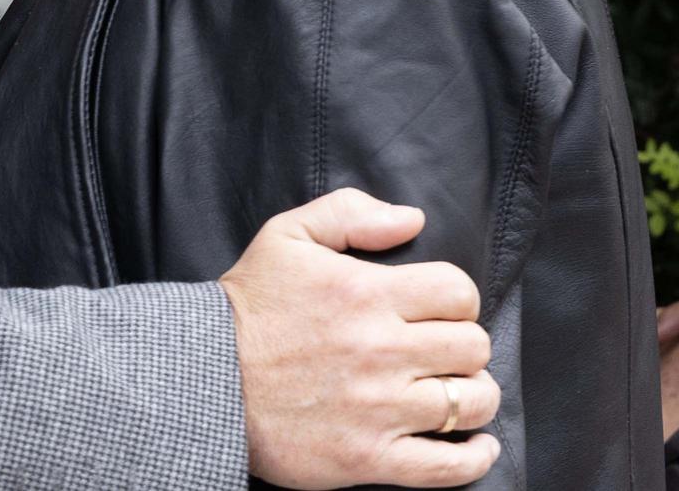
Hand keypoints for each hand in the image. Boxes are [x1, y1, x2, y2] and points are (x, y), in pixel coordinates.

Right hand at [220, 188, 500, 488]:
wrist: (203, 378)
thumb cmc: (247, 307)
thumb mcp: (286, 236)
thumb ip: (349, 213)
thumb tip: (412, 218)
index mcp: (364, 293)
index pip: (458, 292)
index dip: (456, 297)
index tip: (438, 309)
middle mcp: (379, 350)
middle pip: (473, 346)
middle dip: (464, 343)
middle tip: (442, 348)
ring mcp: (378, 408)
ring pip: (471, 402)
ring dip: (473, 395)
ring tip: (456, 390)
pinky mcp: (369, 457)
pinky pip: (449, 466)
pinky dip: (474, 457)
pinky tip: (475, 443)